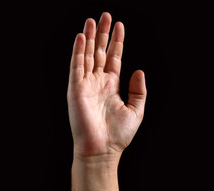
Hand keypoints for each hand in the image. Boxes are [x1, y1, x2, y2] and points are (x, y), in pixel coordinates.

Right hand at [67, 12, 146, 159]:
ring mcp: (86, 84)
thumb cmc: (118, 134)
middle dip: (102, 34)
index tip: (119, 25)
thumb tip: (139, 69)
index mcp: (111, 85)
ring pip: (87, 55)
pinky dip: (78, 51)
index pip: (114, 58)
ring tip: (92, 21)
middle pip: (100, 52)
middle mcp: (98, 82)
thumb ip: (138, 90)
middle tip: (105, 16)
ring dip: (89, 38)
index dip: (116, 42)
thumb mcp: (136, 110)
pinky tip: (81, 37)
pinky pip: (76, 66)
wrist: (102, 150)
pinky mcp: (75, 89)